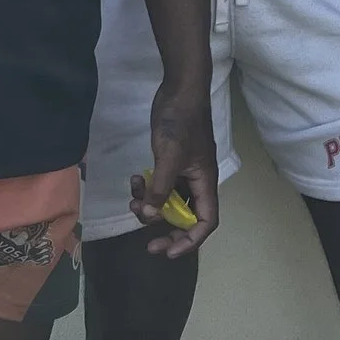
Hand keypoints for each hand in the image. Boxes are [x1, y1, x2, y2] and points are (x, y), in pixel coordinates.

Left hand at [132, 85, 218, 256]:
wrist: (180, 89)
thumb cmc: (180, 121)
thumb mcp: (170, 155)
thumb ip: (160, 187)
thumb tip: (150, 216)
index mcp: (205, 181)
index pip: (206, 221)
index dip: (190, 241)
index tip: (168, 251)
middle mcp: (196, 180)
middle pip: (186, 218)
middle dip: (167, 229)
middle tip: (148, 243)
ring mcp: (183, 171)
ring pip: (169, 202)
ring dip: (151, 206)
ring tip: (134, 199)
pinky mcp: (171, 162)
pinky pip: (160, 186)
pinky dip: (147, 188)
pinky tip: (135, 179)